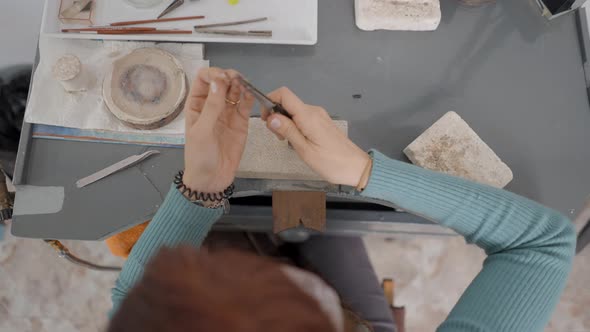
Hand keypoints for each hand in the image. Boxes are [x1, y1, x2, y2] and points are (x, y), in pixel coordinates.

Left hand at [183, 68, 254, 192]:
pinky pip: (245, 104)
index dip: (213, 74)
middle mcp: (212, 105)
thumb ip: (212, 106)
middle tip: (237, 79)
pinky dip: (249, 97)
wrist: (211, 179)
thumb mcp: (202, 131)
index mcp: (196, 104)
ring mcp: (227, 113)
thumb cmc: (199, 156)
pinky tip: (251, 93)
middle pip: (222, 81)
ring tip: (245, 85)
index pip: (204, 78)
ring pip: (235, 90)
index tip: (223, 78)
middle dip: (229, 76)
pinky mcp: (241, 122)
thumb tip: (219, 81)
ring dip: (240, 84)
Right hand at [262, 87, 370, 186]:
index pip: (284, 94)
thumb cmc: (331, 162)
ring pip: (294, 111)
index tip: (266, 119)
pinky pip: (302, 117)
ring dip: (285, 123)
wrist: (357, 167)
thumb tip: (271, 117)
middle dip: (276, 116)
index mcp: (308, 116)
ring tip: (288, 142)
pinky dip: (294, 126)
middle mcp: (314, 111)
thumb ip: (288, 131)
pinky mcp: (322, 122)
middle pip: (287, 103)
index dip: (270, 100)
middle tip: (279, 138)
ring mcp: (319, 116)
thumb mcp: (305, 150)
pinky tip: (298, 141)